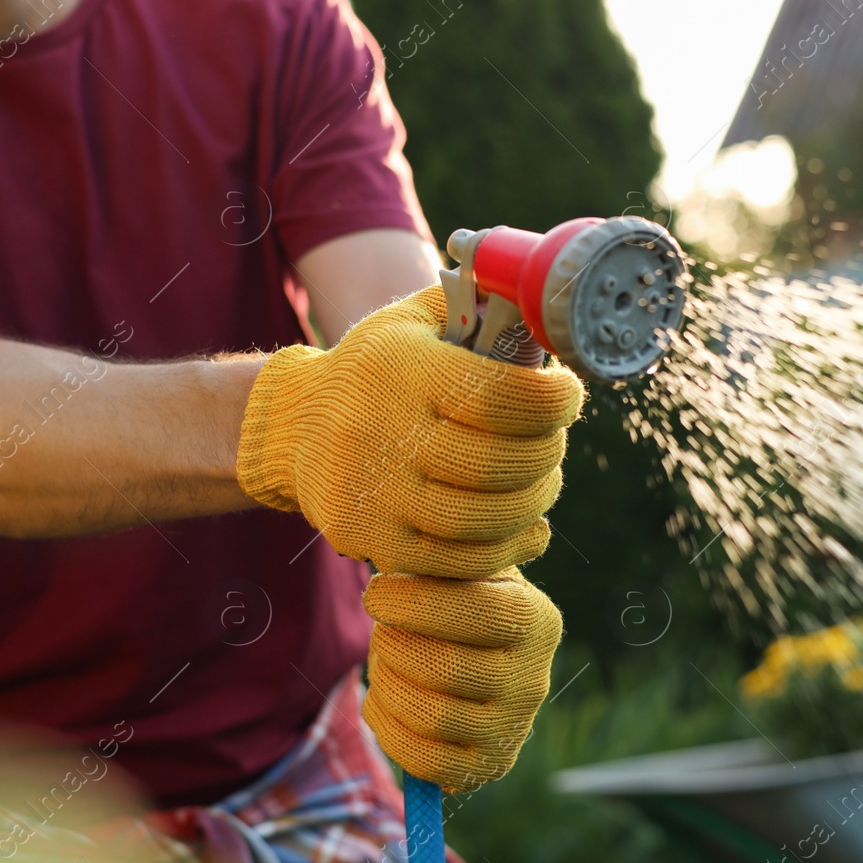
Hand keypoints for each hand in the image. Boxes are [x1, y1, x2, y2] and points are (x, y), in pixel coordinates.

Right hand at [236, 286, 584, 578]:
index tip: (567, 393)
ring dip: (532, 502)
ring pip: (486, 518)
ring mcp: (374, 492)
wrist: (295, 428)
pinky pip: (459, 560)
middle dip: (547, 452)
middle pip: (502, 463)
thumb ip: (478, 303)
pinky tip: (521, 526)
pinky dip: (503, 548)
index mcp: (402, 368)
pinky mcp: (371, 539)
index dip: (555, 399)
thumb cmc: (377, 369)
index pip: (503, 394)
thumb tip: (546, 302)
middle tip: (552, 440)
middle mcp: (382, 430)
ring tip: (538, 481)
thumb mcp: (413, 319)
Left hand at [360, 568, 561, 792]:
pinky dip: (389, 730)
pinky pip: (426, 764)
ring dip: (388, 686)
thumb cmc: (454, 600)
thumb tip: (398, 557)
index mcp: (535, 618)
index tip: (375, 593)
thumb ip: (439, 560)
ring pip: (432, 717)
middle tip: (381, 631)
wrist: (475, 655)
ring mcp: (513, 729)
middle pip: (446, 668)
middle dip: (394, 647)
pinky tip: (382, 700)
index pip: (476, 610)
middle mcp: (533, 678)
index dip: (414, 603)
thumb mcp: (459, 569)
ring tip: (384, 663)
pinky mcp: (488, 766)